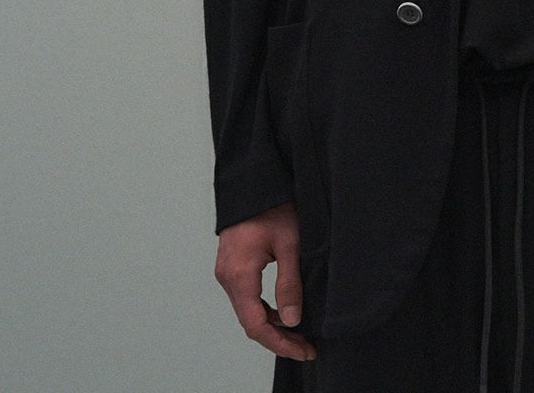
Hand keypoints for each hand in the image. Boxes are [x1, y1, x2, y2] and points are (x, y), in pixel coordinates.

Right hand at [214, 201, 317, 361]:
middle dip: (279, 339)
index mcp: (239, 274)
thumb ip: (290, 283)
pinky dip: (264, 310)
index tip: (304, 351)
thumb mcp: (290, 243)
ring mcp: (227, 272)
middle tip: (306, 347)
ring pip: (248, 312)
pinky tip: (284, 312)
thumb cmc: (272, 207)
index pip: (257, 325)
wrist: (255, 183)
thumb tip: (292, 321)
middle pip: (251, 322)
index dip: (281, 343)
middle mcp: (227, 277)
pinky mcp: (232, 267)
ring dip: (272, 326)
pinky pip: (246, 298)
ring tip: (300, 333)